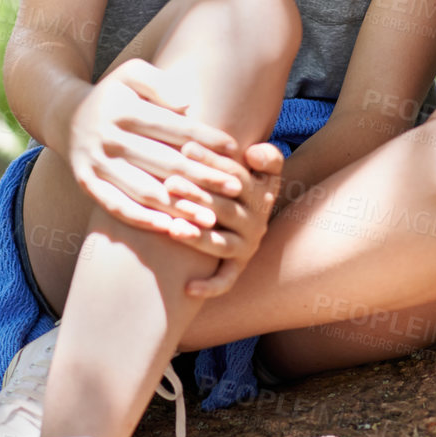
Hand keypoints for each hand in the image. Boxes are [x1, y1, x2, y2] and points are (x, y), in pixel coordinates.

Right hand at [67, 58, 246, 239]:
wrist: (64, 116)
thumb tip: (187, 105)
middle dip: (203, 177)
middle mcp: (108, 137)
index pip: (174, 127)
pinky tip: (170, 228)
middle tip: (236, 187)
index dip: (207, 139)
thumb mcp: (131, 74)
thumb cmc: (112, 95)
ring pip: (144, 190)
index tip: (234, 150)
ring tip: (211, 218)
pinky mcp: (86, 184)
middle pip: (164, 162)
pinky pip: (116, 207)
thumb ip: (159, 84)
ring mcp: (96, 163)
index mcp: (124, 109)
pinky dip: (143, 220)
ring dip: (180, 206)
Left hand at [165, 139, 284, 300]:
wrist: (248, 212)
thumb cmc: (239, 179)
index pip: (236, 176)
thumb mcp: (262, 166)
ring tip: (173, 229)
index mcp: (261, 193)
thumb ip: (265, 156)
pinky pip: (225, 280)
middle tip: (170, 184)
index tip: (186, 147)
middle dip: (197, 195)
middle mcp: (256, 222)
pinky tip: (188, 289)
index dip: (213, 161)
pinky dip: (209, 286)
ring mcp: (246, 246)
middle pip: (225, 209)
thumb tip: (254, 153)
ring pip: (222, 244)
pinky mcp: (237, 267)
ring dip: (198, 237)